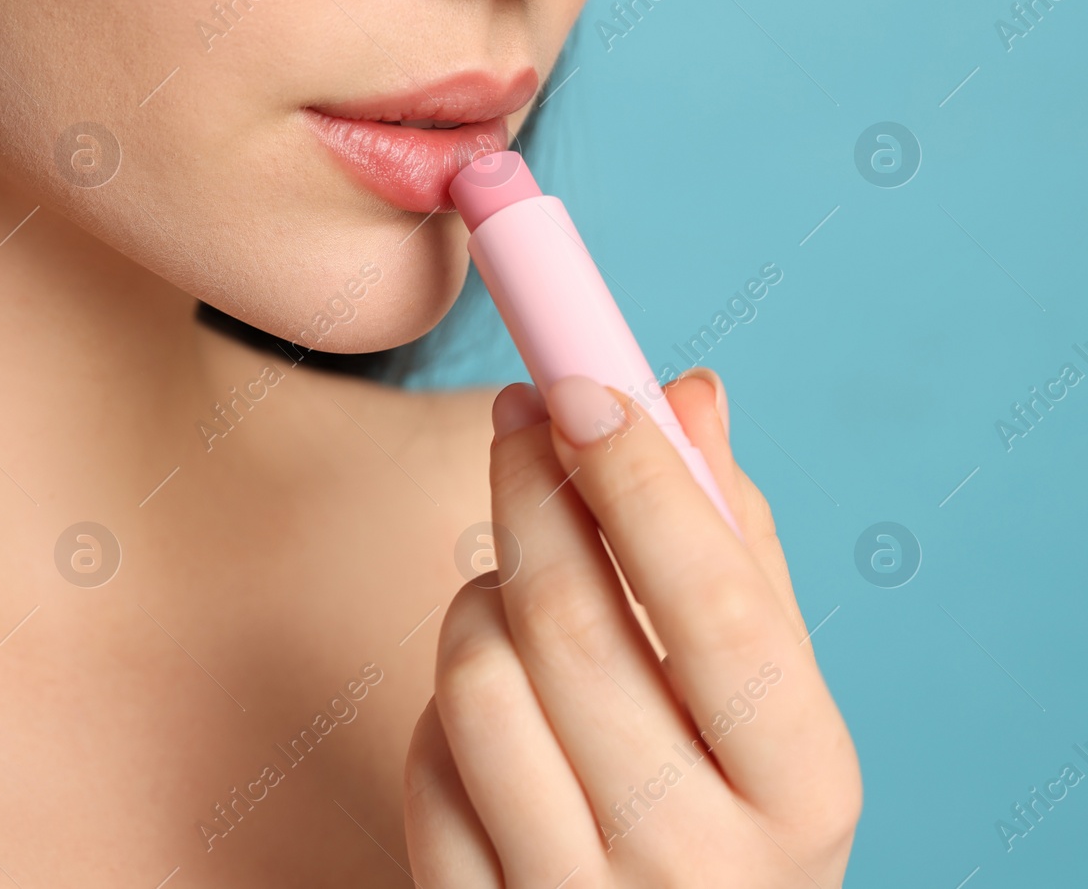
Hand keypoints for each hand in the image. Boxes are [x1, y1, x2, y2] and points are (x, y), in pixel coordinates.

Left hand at [405, 370, 860, 886]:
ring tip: (517, 589)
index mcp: (800, 792)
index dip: (641, 482)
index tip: (584, 386)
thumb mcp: (767, 695)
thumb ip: (733, 546)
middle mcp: (697, 864)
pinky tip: (498, 699)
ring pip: (478, 679)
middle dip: (532, 490)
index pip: (716, 607)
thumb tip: (687, 394)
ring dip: (482, 598)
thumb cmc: (731, 801)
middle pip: (570, 626)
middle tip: (520, 419)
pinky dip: (447, 703)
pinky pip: (426, 763)